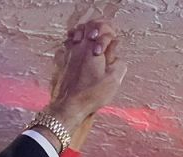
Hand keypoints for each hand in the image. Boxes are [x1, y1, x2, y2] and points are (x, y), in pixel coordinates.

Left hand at [48, 18, 126, 134]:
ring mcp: (69, 53)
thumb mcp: (113, 81)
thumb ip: (119, 64)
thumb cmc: (91, 94)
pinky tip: (79, 48)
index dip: (110, 33)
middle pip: (88, 25)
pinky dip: (75, 41)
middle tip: (105, 36)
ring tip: (93, 40)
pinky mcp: (63, 61)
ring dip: (87, 33)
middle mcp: (78, 47)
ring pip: (77, 31)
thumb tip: (116, 57)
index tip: (113, 45)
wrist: (69, 106)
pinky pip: (68, 43)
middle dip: (99, 28)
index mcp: (91, 48)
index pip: (102, 28)